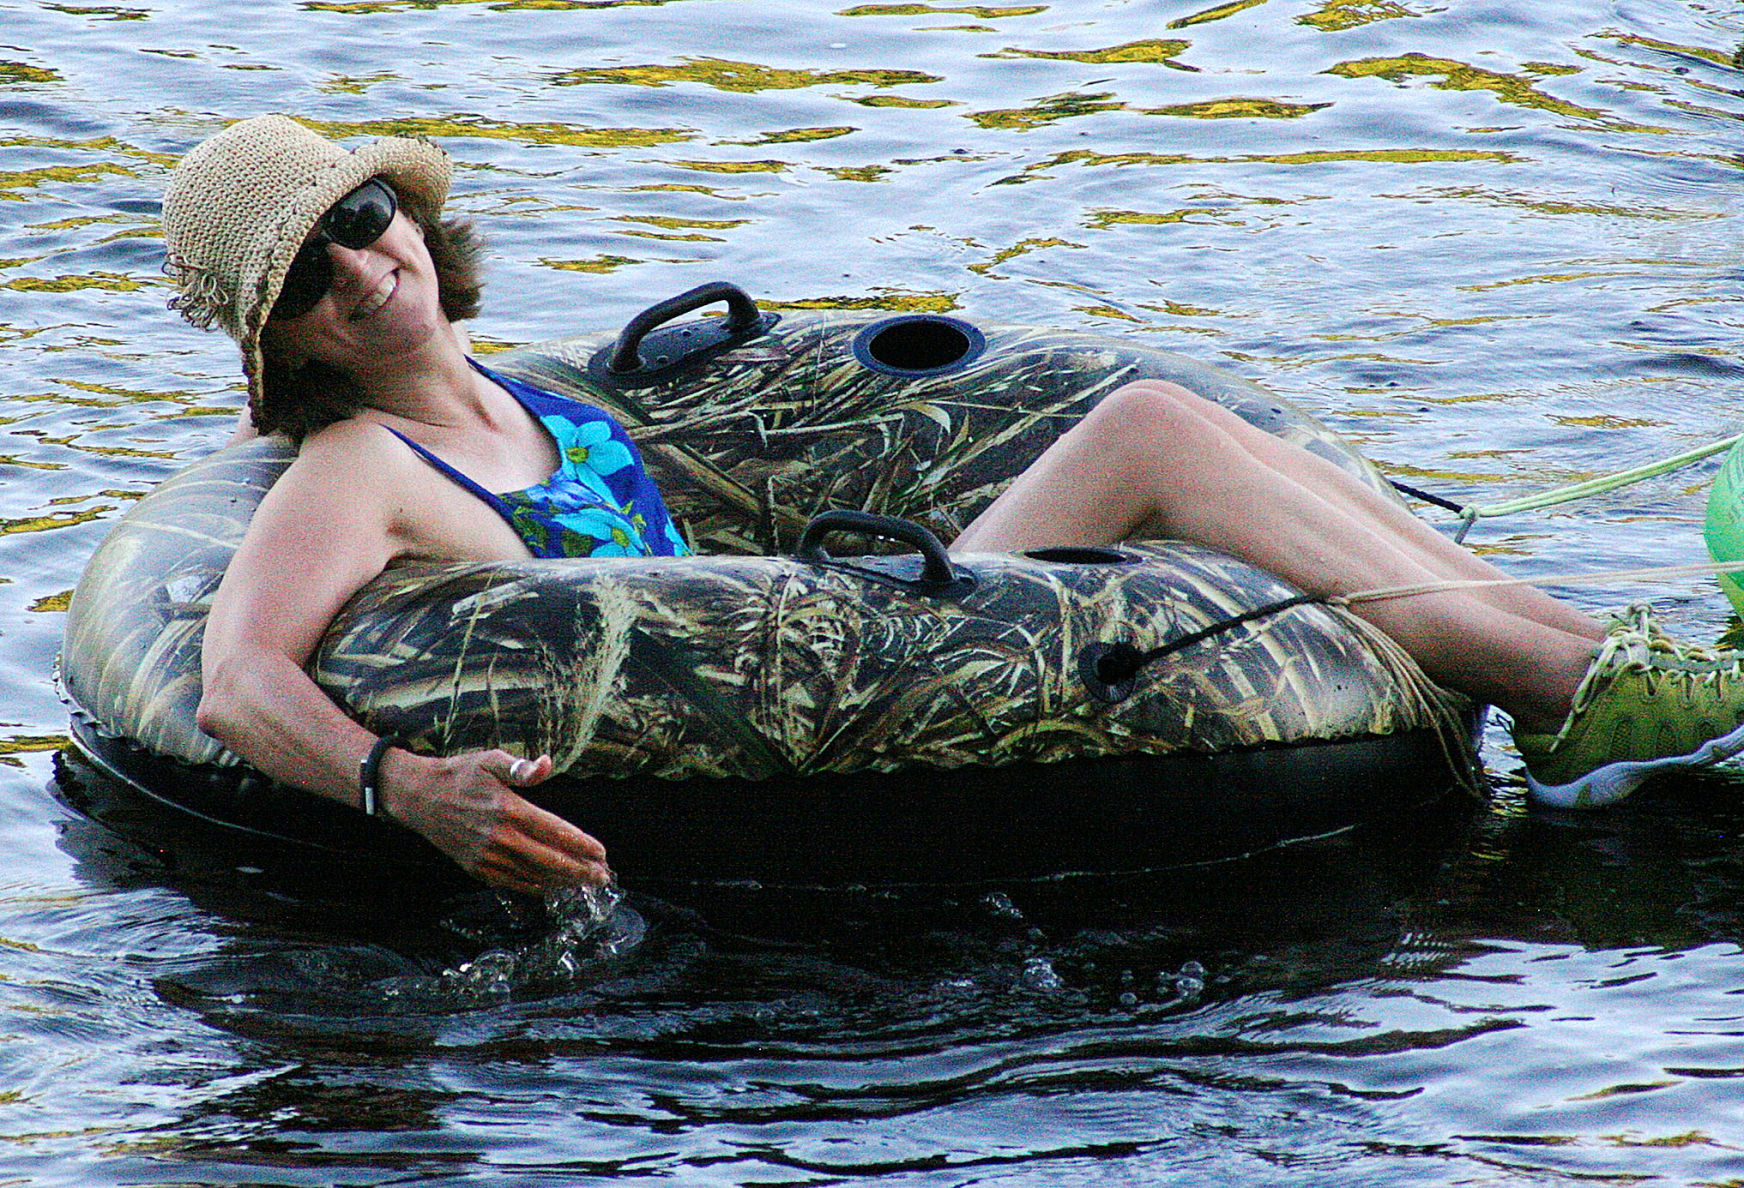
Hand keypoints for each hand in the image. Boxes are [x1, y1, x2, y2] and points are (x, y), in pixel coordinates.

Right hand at [380, 748, 609, 893]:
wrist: (419, 798)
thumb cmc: (459, 775)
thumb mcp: (490, 759)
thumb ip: (521, 767)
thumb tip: (548, 764)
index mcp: (508, 810)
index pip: (554, 831)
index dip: (581, 845)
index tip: (602, 853)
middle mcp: (500, 838)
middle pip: (549, 860)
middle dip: (580, 871)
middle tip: (604, 877)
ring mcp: (487, 857)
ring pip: (533, 876)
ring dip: (563, 882)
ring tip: (586, 883)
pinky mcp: (477, 868)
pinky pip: (513, 883)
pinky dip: (537, 888)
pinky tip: (554, 887)